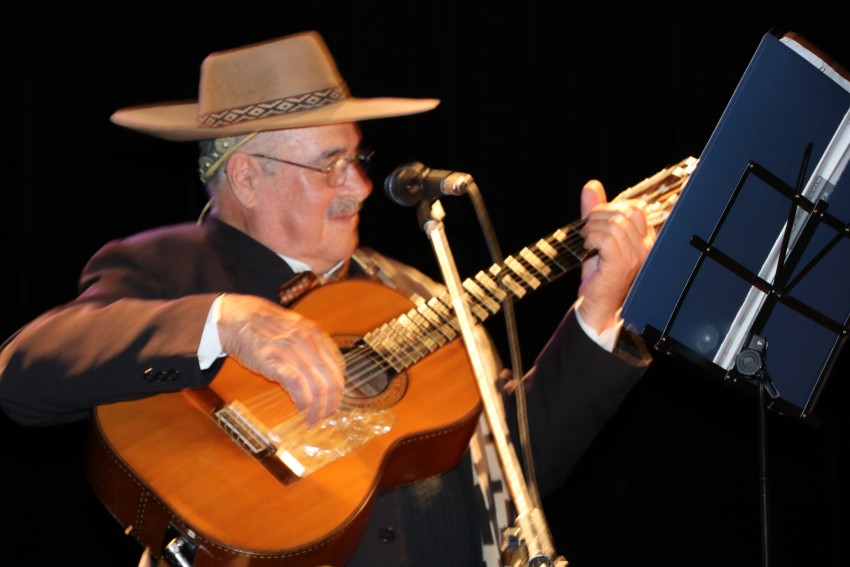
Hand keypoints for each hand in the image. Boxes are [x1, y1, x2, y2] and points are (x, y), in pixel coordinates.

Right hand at [216, 294, 344, 425]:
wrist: (236, 317)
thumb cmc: (263, 326)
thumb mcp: (295, 330)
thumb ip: (311, 349)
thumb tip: (321, 376)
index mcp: (316, 334)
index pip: (338, 368)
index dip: (337, 390)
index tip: (332, 402)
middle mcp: (308, 342)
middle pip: (332, 381)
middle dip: (331, 405)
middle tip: (324, 417)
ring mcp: (292, 351)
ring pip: (318, 387)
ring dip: (318, 409)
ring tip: (312, 419)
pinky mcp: (275, 361)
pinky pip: (298, 385)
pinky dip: (303, 401)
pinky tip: (300, 409)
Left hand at [578, 180, 654, 332]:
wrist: (598, 306)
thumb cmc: (599, 275)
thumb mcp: (596, 237)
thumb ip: (595, 211)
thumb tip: (592, 186)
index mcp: (645, 240)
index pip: (635, 208)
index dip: (612, 207)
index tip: (596, 220)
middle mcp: (645, 248)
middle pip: (625, 212)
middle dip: (599, 215)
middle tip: (587, 230)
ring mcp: (635, 257)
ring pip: (614, 224)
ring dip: (592, 228)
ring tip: (587, 241)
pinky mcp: (620, 265)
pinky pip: (606, 238)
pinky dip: (591, 238)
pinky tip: (588, 248)